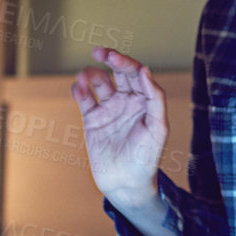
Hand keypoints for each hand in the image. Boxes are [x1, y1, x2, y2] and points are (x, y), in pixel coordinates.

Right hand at [70, 47, 167, 203]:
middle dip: (109, 59)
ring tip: (83, 77)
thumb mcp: (158, 128)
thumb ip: (155, 98)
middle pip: (117, 72)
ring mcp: (109, 109)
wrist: (126, 183)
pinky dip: (79, 91)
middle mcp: (127, 100)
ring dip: (91, 74)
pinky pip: (84, 100)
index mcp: (145, 100)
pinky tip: (78, 90)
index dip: (125, 62)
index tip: (113, 59)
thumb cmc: (147, 158)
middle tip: (98, 52)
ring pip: (98, 82)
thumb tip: (145, 70)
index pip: (135, 73)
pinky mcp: (92, 120)